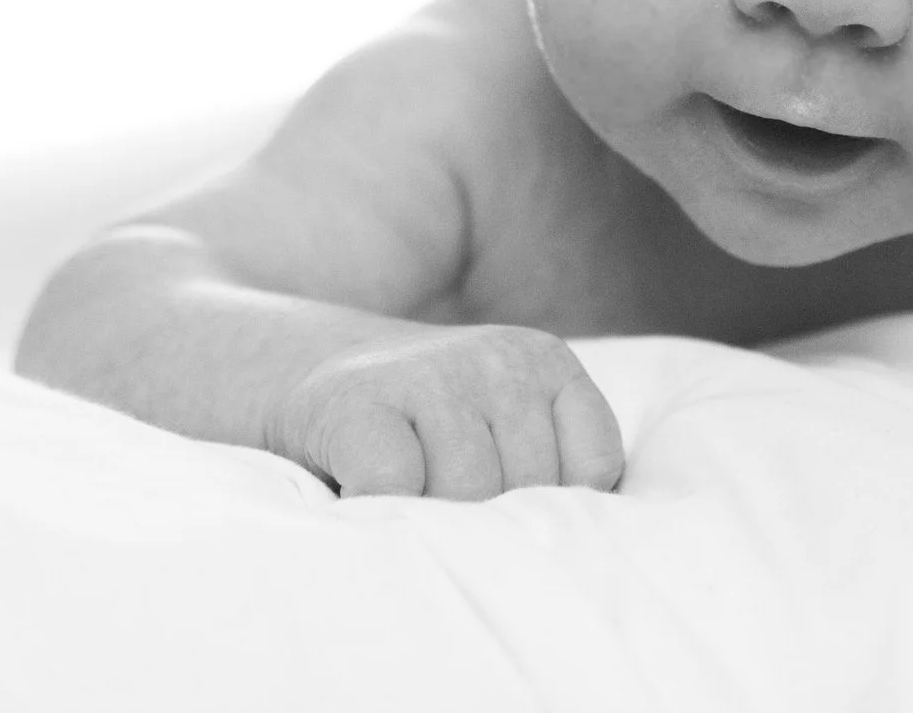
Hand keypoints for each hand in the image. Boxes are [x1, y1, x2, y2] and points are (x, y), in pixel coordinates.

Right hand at [271, 324, 625, 499]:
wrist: (319, 373)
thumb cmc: (431, 431)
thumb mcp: (508, 430)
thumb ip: (551, 472)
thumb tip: (576, 553)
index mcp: (546, 362)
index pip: (593, 466)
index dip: (552, 503)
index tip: (507, 500)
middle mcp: (498, 359)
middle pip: (528, 487)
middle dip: (491, 518)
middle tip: (447, 504)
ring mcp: (430, 375)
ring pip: (468, 492)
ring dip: (436, 519)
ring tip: (412, 503)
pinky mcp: (359, 404)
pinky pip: (396, 486)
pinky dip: (384, 510)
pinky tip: (369, 498)